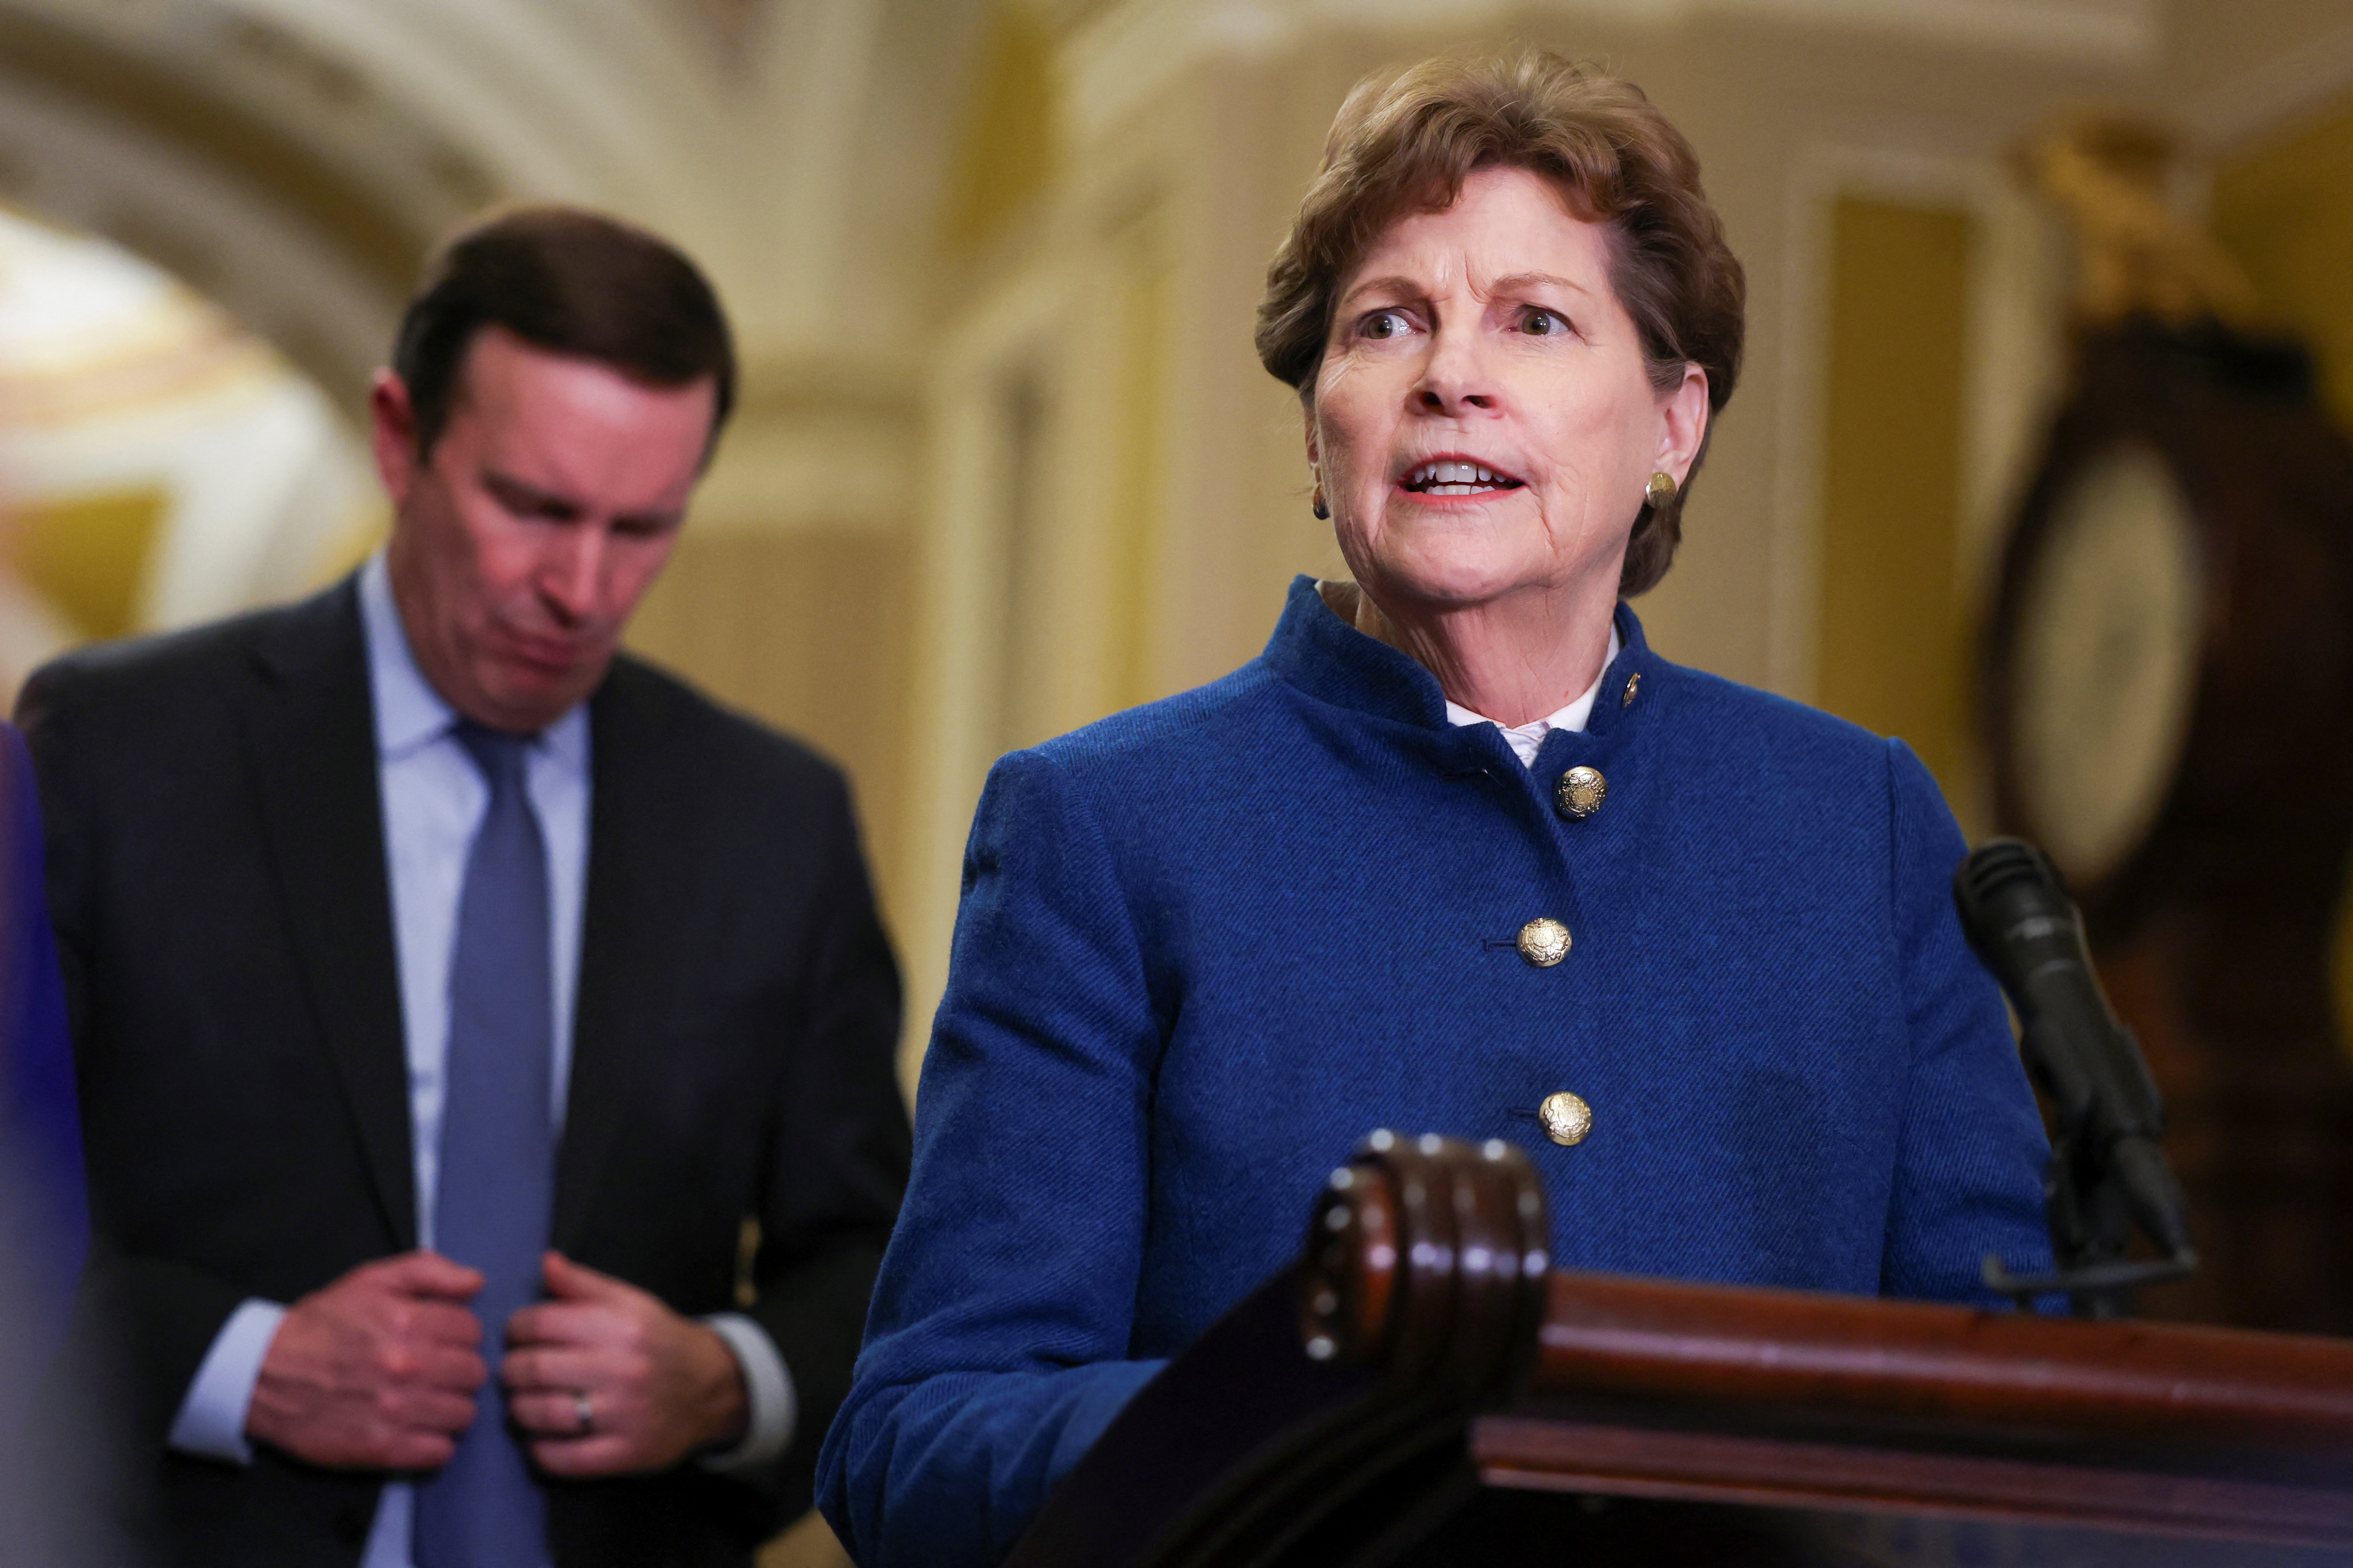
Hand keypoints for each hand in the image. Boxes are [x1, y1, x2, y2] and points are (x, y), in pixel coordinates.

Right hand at [247, 1251, 486, 1469]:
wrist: (263, 1375)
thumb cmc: (323, 1324)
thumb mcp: (372, 1280)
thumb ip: (429, 1271)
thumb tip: (477, 1283)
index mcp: (406, 1321)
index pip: (472, 1331)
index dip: (459, 1334)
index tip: (440, 1340)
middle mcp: (406, 1366)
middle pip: (474, 1373)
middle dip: (459, 1370)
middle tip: (436, 1371)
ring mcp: (395, 1411)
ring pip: (464, 1413)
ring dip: (451, 1407)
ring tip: (429, 1401)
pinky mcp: (381, 1449)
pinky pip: (441, 1452)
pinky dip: (435, 1443)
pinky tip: (419, 1429)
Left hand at [501, 1251, 747, 1475]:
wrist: (712, 1387)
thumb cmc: (659, 1340)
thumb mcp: (630, 1302)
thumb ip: (584, 1284)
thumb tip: (546, 1261)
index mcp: (621, 1325)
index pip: (542, 1323)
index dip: (517, 1328)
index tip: (518, 1334)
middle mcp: (623, 1368)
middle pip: (535, 1369)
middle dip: (512, 1370)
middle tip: (514, 1370)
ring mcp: (625, 1415)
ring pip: (544, 1414)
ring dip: (520, 1408)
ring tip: (523, 1401)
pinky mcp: (627, 1453)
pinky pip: (564, 1458)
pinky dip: (541, 1450)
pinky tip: (540, 1438)